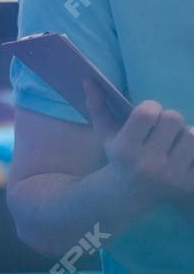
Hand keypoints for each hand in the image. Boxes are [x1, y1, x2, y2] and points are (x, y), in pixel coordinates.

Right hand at [90, 88, 193, 203]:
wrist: (129, 194)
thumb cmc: (118, 156)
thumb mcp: (105, 134)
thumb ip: (98, 106)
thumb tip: (89, 79)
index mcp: (126, 150)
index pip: (149, 112)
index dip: (151, 108)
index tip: (147, 115)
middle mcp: (149, 164)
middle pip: (174, 118)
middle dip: (168, 120)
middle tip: (161, 129)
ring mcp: (172, 175)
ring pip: (192, 134)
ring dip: (185, 134)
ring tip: (173, 143)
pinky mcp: (189, 184)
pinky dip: (193, 150)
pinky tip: (183, 156)